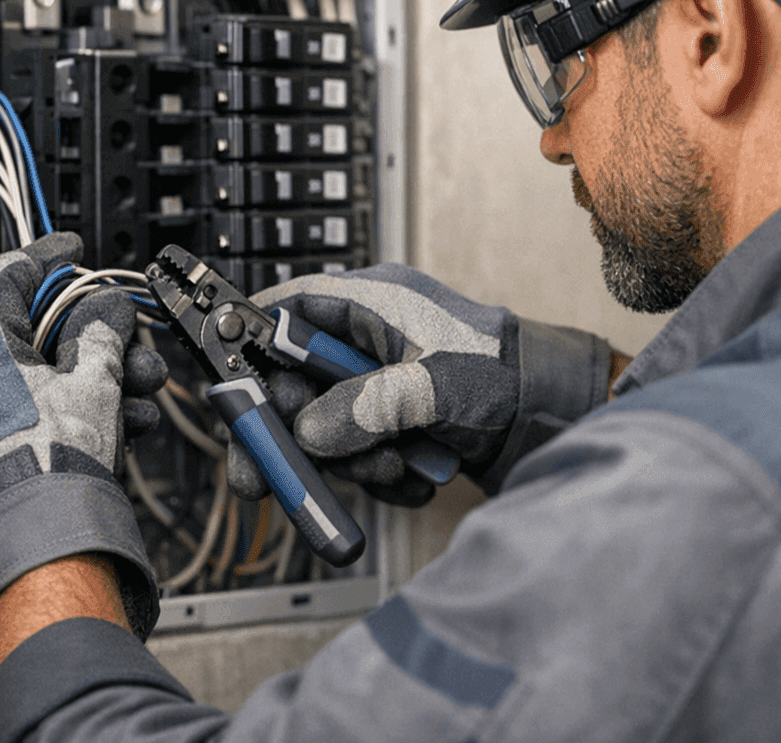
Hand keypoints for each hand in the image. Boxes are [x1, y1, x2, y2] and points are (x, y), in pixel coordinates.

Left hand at [0, 232, 167, 664]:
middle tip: (84, 318)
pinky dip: (46, 407)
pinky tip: (107, 424)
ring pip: (9, 370)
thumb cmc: (51, 463)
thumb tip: (105, 311)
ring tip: (130, 391)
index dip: (47, 257)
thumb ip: (101, 331)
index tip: (70, 252)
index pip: (6, 272)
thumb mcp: (94, 379)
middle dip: (48, 318)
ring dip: (71, 372)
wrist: (33, 540)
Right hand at [225, 264, 610, 506]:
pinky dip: (378, 475)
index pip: (285, 312)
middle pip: (291, 382)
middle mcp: (365, 338)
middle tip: (264, 478)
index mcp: (371, 302)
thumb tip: (308, 432)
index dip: (248, 351)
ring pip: (323, 428)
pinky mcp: (389, 421)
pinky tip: (412, 477)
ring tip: (392, 467)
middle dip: (294, 433)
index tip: (228, 396)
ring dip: (348, 460)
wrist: (552, 413)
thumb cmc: (502, 374)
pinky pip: (356, 454)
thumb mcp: (433, 387)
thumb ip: (366, 405)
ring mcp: (376, 382)